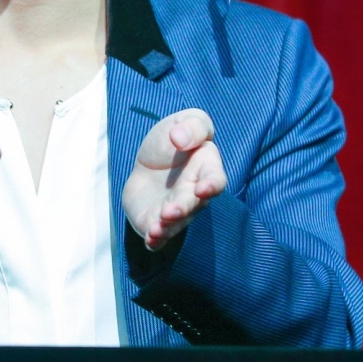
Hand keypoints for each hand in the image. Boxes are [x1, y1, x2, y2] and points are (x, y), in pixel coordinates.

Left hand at [122, 109, 226, 249]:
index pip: (215, 180)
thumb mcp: (184, 121)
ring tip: (156, 227)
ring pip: (176, 223)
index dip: (211, 185)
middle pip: (193, 205)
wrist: (146, 162)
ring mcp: (176, 209)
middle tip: (170, 211)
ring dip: (167, 227)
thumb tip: (179, 138)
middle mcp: (193, 194)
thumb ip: (191, 126)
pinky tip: (149, 239)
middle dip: (182, 208)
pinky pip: (159, 235)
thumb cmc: (172, 141)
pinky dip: (155, 240)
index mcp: (205, 168)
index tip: (201, 188)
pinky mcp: (157, 222)